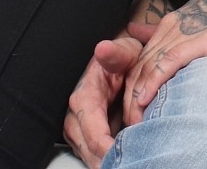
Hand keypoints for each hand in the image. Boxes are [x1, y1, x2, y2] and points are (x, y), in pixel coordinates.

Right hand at [63, 35, 142, 168]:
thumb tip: (103, 48)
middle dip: (106, 159)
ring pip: (88, 153)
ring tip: (127, 164)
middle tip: (128, 164)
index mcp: (85, 95)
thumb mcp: (124, 51)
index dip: (105, 146)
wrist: (120, 60)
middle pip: (87, 147)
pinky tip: (122, 160)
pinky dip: (106, 158)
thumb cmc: (123, 57)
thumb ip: (115, 53)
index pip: (91, 129)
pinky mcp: (86, 133)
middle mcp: (77, 113)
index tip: (122, 154)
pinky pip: (92, 152)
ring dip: (105, 161)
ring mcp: (80, 125)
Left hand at [122, 0, 206, 126]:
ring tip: (133, 122)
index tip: (128, 109)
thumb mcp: (197, 17)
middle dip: (128, 97)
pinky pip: (167, 63)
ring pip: (148, 67)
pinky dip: (152, 83)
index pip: (140, 60)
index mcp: (170, 24)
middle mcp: (172, 28)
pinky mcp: (199, 39)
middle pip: (139, 66)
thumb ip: (172, 31)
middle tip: (126, 123)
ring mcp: (184, 32)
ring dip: (136, 97)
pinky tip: (144, 100)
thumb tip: (140, 34)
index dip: (130, 85)